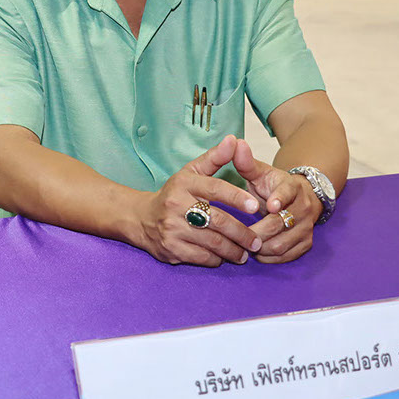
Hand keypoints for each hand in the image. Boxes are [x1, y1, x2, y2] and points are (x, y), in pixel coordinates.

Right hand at [136, 135, 261, 266]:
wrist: (141, 219)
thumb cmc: (174, 194)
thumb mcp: (191, 172)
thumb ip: (215, 157)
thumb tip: (234, 140)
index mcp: (184, 183)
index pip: (215, 189)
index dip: (237, 197)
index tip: (256, 206)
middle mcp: (176, 206)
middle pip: (217, 221)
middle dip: (241, 233)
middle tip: (257, 240)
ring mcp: (172, 229)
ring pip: (212, 242)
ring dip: (234, 250)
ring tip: (246, 251)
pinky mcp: (171, 250)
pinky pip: (202, 257)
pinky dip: (217, 259)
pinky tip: (225, 256)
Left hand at [232, 140, 322, 263]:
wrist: (299, 197)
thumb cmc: (273, 186)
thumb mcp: (260, 172)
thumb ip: (245, 162)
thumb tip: (234, 142)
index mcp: (292, 187)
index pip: (287, 193)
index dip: (280, 199)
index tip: (270, 206)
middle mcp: (303, 207)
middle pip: (280, 224)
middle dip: (257, 231)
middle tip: (238, 234)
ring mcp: (307, 227)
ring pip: (282, 244)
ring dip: (260, 247)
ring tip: (244, 244)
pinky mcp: (306, 243)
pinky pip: (287, 256)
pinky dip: (270, 258)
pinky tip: (257, 253)